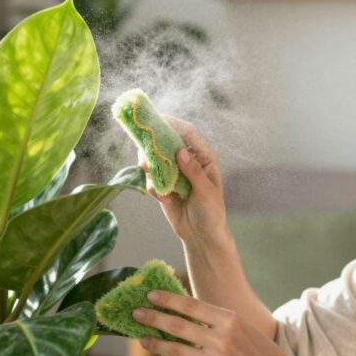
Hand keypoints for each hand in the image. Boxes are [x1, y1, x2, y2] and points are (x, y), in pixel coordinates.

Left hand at [132, 289, 303, 355]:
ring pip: (174, 350)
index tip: (150, 295)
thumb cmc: (259, 352)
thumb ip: (215, 321)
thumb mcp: (242, 328)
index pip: (190, 305)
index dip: (167, 299)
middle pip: (177, 326)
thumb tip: (180, 313)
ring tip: (142, 338)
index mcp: (230, 320)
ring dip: (154, 343)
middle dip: (152, 318)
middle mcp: (221, 340)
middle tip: (136, 313)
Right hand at [139, 116, 227, 243]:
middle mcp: (187, 161)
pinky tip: (162, 197)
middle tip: (143, 148)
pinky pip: (152, 179)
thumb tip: (181, 151)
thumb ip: (193, 171)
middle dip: (154, 144)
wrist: (201, 235)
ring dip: (149, 164)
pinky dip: (152, 185)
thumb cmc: (211, 211)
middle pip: (167, 143)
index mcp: (203, 157)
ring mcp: (174, 173)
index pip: (187, 133)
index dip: (173, 124)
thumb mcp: (206, 191)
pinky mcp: (163, 186)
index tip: (157, 119)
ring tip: (146, 170)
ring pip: (155, 159)